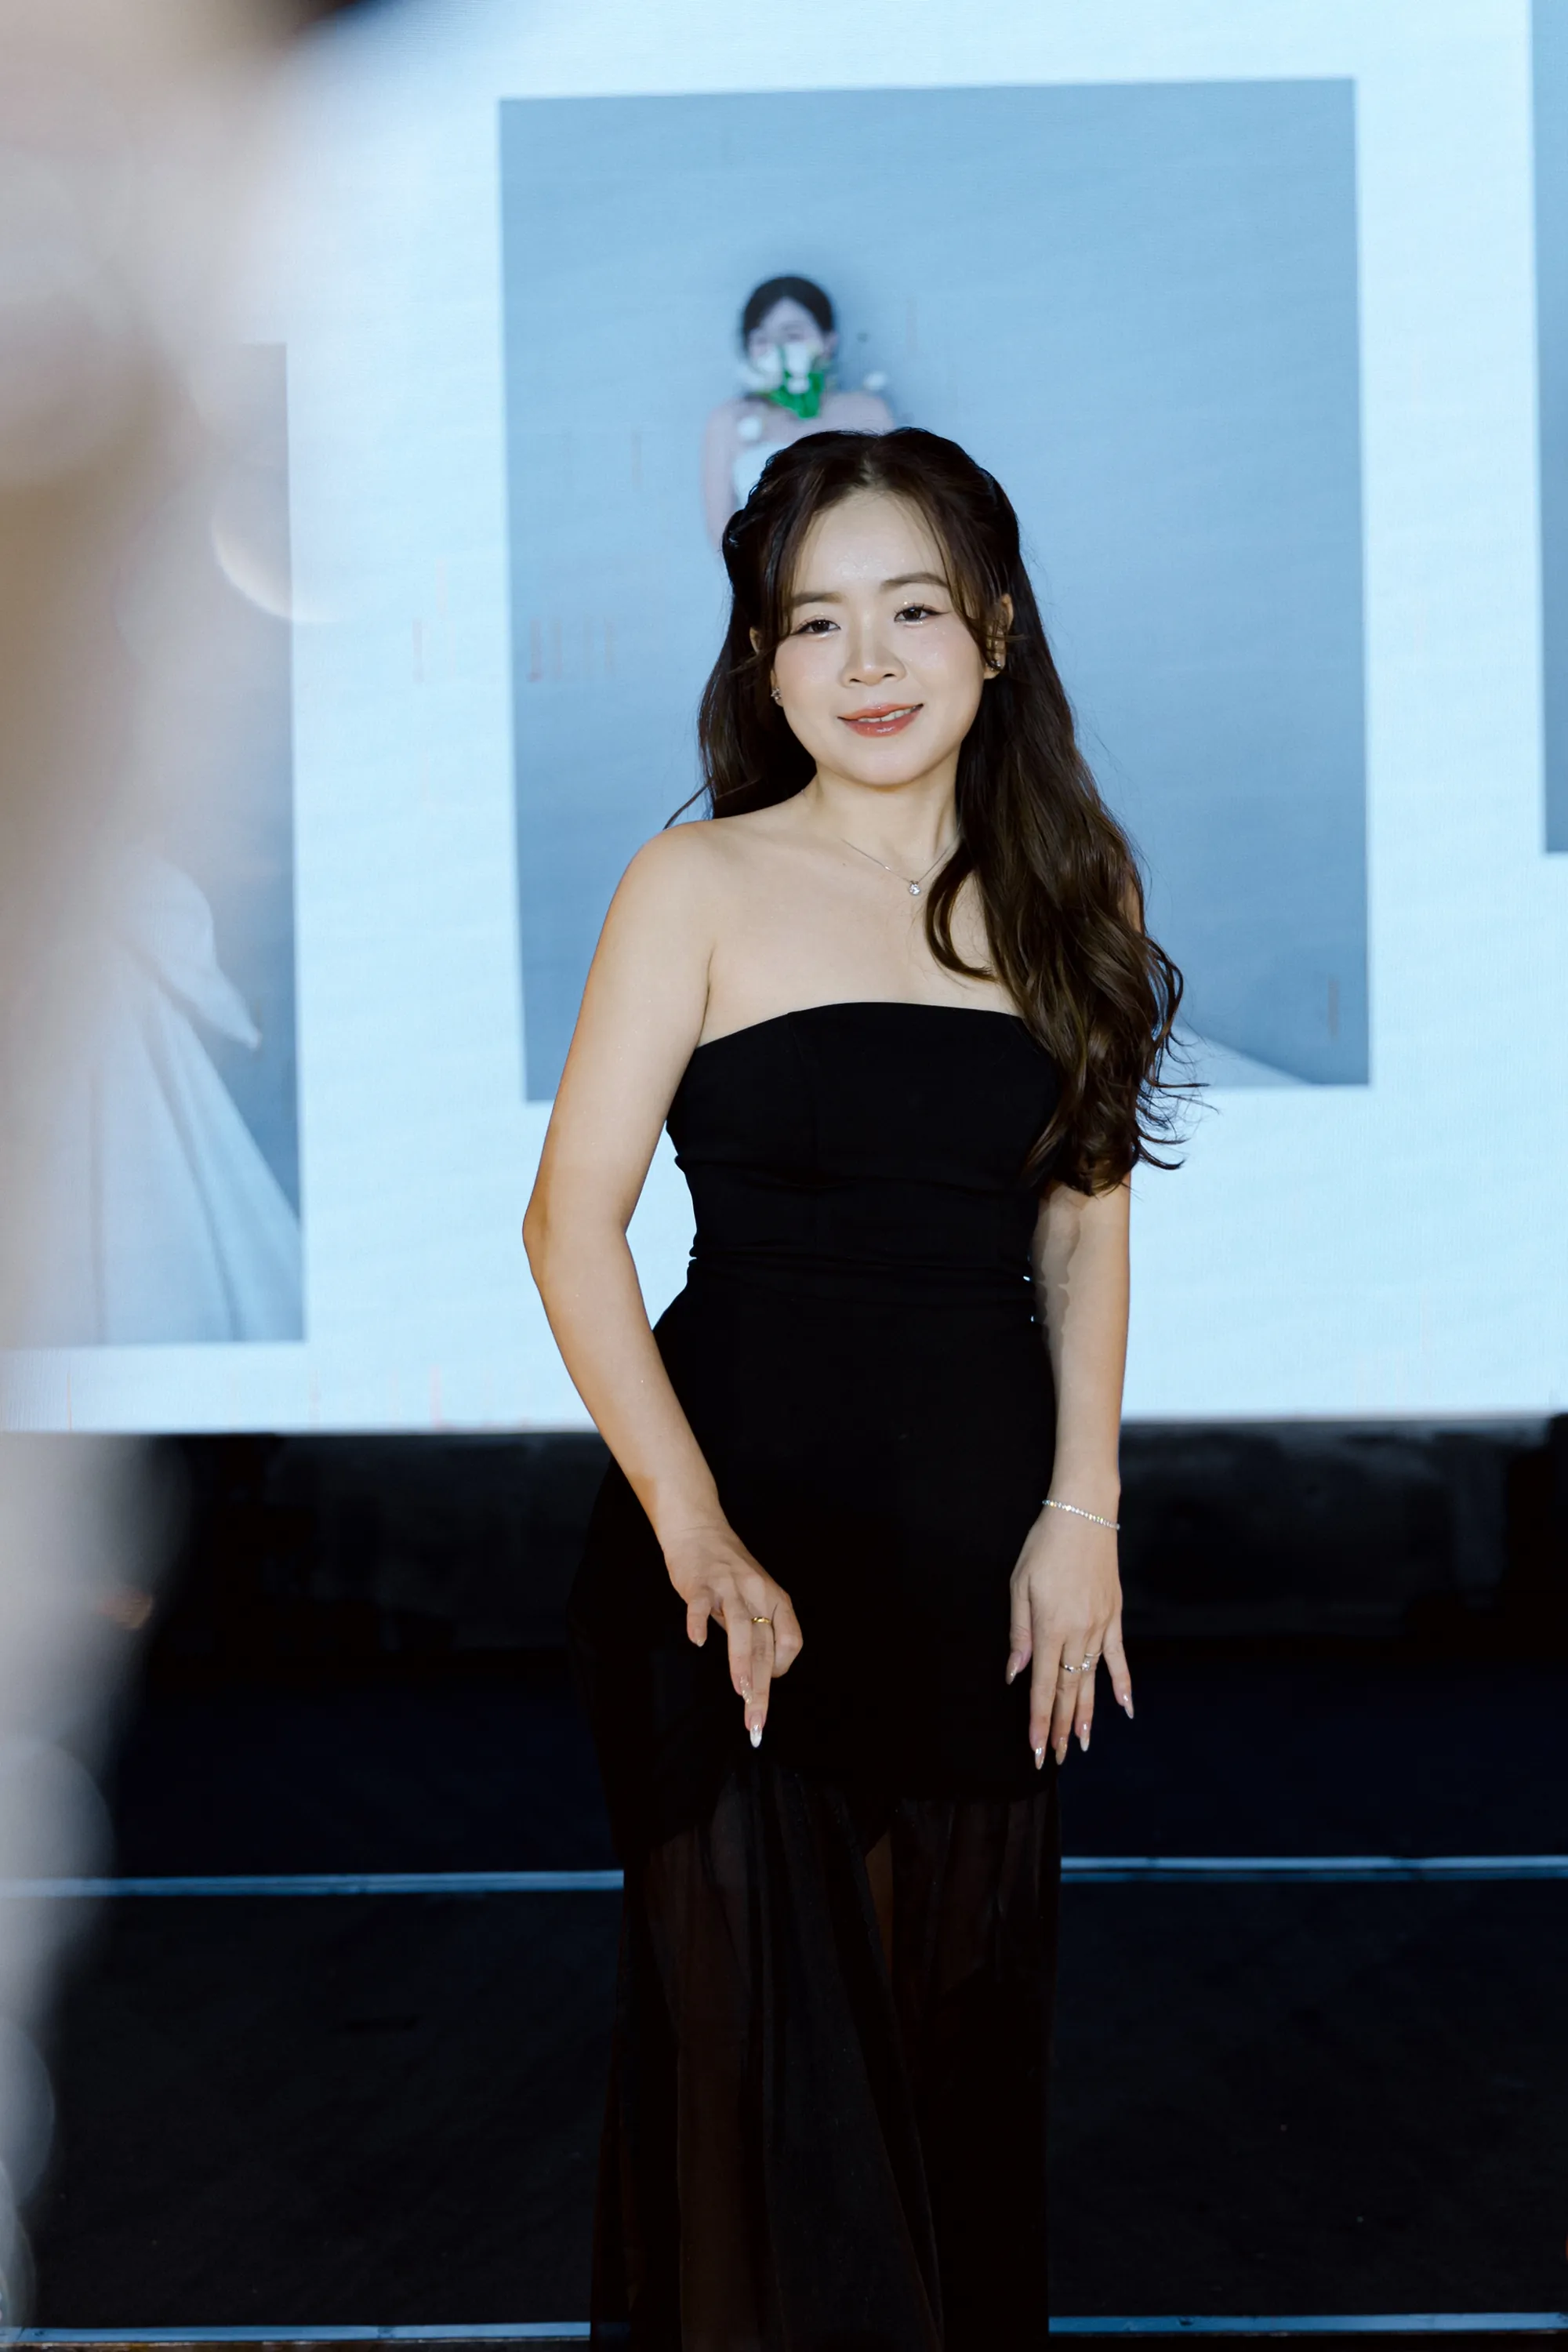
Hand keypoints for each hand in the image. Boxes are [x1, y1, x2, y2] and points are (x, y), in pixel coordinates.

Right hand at [663, 1523, 802, 1745]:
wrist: (699, 1530)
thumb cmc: (728, 1570)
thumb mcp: (754, 1597)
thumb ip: (757, 1629)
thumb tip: (760, 1673)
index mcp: (775, 1599)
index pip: (790, 1640)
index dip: (781, 1667)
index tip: (763, 1685)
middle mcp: (757, 1593)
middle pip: (765, 1645)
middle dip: (761, 1688)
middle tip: (756, 1722)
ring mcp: (728, 1586)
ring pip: (741, 1628)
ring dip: (742, 1664)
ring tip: (742, 1693)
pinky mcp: (700, 1582)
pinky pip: (701, 1605)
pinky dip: (698, 1622)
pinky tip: (698, 1642)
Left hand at [1005, 1503, 1131, 1766]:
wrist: (1085, 1513)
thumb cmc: (1045, 1545)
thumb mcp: (1019, 1584)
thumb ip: (1019, 1632)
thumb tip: (1015, 1672)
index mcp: (1050, 1627)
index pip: (1041, 1685)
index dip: (1038, 1720)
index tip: (1035, 1748)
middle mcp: (1079, 1633)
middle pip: (1066, 1689)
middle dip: (1058, 1726)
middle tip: (1054, 1757)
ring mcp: (1101, 1626)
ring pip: (1091, 1680)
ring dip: (1084, 1713)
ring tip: (1080, 1744)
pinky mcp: (1115, 1616)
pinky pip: (1118, 1658)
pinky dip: (1122, 1684)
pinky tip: (1124, 1709)